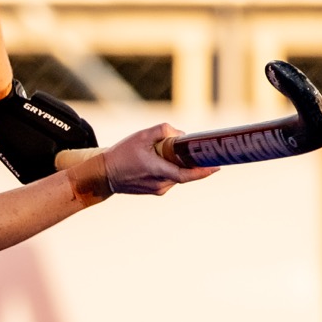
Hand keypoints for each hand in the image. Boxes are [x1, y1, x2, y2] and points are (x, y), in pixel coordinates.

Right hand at [57, 123, 216, 199]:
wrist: (104, 175)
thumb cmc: (121, 154)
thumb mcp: (141, 136)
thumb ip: (163, 131)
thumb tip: (181, 135)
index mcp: (156, 170)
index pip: (185, 175)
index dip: (203, 171)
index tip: (217, 166)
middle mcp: (160, 184)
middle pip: (184, 171)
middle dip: (189, 159)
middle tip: (196, 148)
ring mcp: (158, 189)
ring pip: (177, 174)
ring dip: (177, 163)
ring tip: (162, 152)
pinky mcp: (156, 191)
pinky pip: (170, 177)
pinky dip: (170, 168)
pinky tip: (157, 160)